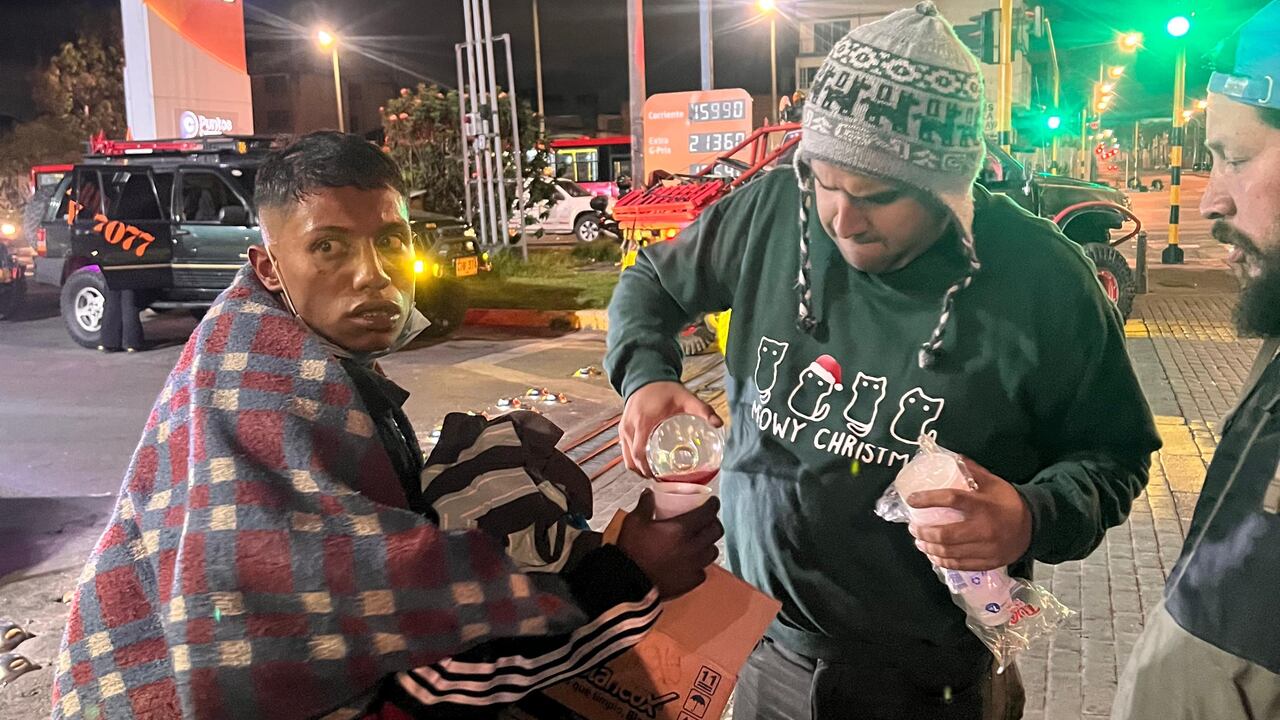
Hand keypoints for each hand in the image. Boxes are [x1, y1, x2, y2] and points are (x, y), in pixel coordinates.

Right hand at [616, 490, 723, 598]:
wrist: (628, 582)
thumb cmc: (631, 550)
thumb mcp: (634, 521)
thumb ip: (645, 505)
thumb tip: (649, 493)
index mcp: (681, 529)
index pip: (708, 513)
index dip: (713, 505)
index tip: (712, 502)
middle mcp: (693, 547)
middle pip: (716, 532)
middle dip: (714, 523)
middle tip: (707, 520)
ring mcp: (694, 566)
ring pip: (712, 552)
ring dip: (709, 544)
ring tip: (701, 541)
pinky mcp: (690, 582)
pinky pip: (703, 571)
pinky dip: (700, 564)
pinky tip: (692, 562)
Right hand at [620, 381, 723, 477]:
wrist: (646, 377)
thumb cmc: (664, 389)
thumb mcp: (685, 398)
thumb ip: (703, 409)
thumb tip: (719, 423)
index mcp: (642, 423)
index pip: (639, 454)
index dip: (647, 469)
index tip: (660, 477)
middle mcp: (629, 428)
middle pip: (631, 460)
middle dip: (644, 473)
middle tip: (660, 479)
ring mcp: (624, 429)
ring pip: (626, 457)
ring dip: (638, 468)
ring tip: (654, 474)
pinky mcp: (623, 428)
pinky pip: (625, 450)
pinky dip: (634, 459)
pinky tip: (647, 461)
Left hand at [905, 458, 1031, 570]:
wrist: (1034, 527)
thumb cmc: (1008, 502)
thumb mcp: (993, 482)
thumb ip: (972, 471)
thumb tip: (950, 457)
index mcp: (983, 505)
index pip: (950, 499)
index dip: (927, 499)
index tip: (912, 499)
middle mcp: (983, 529)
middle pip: (945, 534)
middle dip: (923, 532)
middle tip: (913, 527)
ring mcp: (985, 549)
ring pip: (950, 552)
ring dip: (929, 548)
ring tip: (919, 541)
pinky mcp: (987, 562)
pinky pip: (960, 565)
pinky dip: (943, 561)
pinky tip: (934, 555)